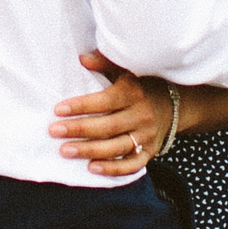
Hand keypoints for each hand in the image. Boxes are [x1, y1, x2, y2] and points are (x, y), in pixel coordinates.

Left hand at [49, 52, 165, 177]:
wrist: (174, 104)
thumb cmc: (141, 85)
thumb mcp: (126, 70)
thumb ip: (104, 63)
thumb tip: (82, 58)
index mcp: (134, 93)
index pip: (105, 101)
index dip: (81, 106)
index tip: (58, 109)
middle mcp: (141, 116)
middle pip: (108, 127)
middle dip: (79, 129)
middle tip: (54, 131)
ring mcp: (147, 136)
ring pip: (116, 148)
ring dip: (89, 151)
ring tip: (65, 151)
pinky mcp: (150, 152)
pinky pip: (132, 165)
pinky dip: (113, 169)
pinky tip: (91, 168)